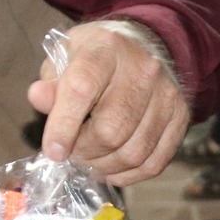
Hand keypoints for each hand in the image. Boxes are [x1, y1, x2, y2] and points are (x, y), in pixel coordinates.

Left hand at [26, 22, 188, 186]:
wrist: (145, 45)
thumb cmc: (96, 55)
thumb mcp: (66, 56)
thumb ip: (51, 81)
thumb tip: (38, 98)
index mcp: (105, 49)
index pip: (82, 90)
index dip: (63, 126)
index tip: (53, 151)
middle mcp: (142, 70)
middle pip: (111, 130)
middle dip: (83, 152)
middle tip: (71, 152)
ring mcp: (167, 95)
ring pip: (132, 152)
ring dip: (103, 166)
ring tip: (89, 160)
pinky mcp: (181, 117)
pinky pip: (154, 163)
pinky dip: (128, 175)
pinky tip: (111, 168)